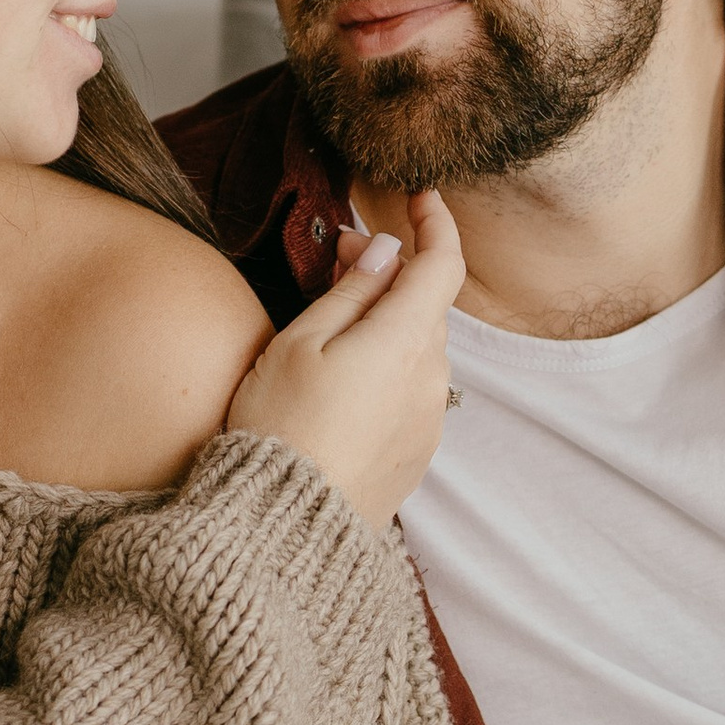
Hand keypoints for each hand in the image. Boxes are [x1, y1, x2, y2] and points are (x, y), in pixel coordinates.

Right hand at [224, 192, 464, 523]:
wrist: (288, 528)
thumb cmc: (281, 427)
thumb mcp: (301, 342)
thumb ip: (351, 292)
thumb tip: (386, 251)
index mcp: (406, 341)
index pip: (443, 263)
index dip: (435, 222)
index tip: (419, 196)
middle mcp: (432, 378)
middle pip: (426, 304)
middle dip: (392, 272)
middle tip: (338, 254)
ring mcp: (428, 419)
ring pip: (418, 347)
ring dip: (388, 320)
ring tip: (333, 315)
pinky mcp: (416, 452)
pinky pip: (412, 388)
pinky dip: (388, 363)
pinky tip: (344, 373)